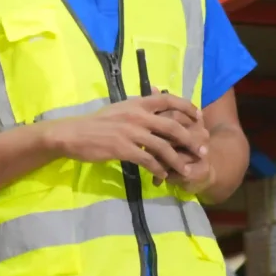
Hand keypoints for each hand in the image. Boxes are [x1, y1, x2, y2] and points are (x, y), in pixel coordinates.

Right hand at [49, 94, 209, 181]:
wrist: (74, 133)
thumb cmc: (97, 122)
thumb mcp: (120, 108)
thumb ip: (138, 108)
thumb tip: (155, 105)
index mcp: (137, 103)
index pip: (168, 99)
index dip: (186, 107)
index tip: (198, 117)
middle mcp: (137, 115)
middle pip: (172, 126)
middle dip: (190, 139)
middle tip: (202, 150)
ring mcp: (131, 132)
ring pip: (163, 147)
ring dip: (178, 160)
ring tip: (187, 169)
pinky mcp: (123, 148)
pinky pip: (148, 160)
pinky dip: (158, 169)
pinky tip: (163, 176)